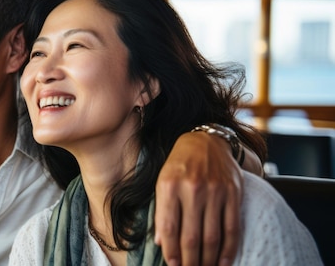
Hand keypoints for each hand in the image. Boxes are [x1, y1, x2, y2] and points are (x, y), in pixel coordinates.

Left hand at [154, 131, 242, 265]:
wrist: (206, 141)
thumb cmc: (179, 164)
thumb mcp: (162, 182)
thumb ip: (161, 211)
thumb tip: (161, 243)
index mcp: (170, 186)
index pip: (169, 228)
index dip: (171, 251)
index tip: (172, 265)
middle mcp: (192, 189)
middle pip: (191, 237)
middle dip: (189, 261)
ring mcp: (215, 192)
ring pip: (212, 236)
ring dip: (208, 260)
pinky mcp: (233, 194)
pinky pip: (232, 228)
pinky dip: (229, 250)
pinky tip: (224, 262)